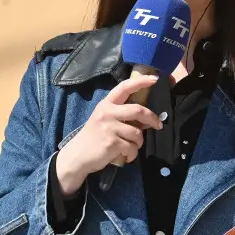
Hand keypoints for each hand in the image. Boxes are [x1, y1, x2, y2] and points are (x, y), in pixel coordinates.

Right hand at [55, 73, 162, 196]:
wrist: (77, 155)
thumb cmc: (94, 137)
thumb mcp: (104, 119)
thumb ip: (122, 115)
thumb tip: (147, 119)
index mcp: (106, 104)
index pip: (124, 87)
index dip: (141, 81)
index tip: (155, 78)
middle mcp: (107, 112)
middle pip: (138, 110)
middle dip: (152, 118)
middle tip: (158, 125)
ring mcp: (109, 127)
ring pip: (137, 133)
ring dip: (139, 142)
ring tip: (131, 147)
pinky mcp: (112, 142)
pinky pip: (132, 147)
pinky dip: (132, 154)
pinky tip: (126, 155)